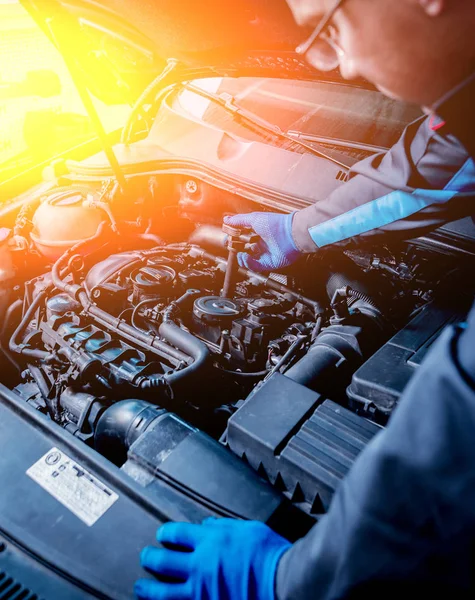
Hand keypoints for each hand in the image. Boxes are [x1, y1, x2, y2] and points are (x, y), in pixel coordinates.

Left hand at [135, 518, 290, 599]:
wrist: (283, 581)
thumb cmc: (270, 555)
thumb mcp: (246, 528)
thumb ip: (223, 527)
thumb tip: (208, 526)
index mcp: (210, 542)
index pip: (176, 534)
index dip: (166, 533)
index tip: (163, 534)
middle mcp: (201, 566)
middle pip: (163, 561)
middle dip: (150, 557)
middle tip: (146, 557)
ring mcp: (201, 592)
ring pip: (163, 592)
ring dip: (148, 588)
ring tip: (141, 586)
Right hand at [224, 212, 300, 272]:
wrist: (290, 233)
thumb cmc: (275, 223)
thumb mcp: (254, 218)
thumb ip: (239, 220)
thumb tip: (226, 220)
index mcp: (260, 234)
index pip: (244, 239)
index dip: (235, 240)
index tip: (228, 239)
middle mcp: (263, 244)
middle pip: (246, 250)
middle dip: (237, 250)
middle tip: (231, 247)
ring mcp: (266, 254)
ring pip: (250, 261)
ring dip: (241, 258)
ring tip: (238, 253)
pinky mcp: (269, 263)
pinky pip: (255, 266)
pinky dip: (248, 263)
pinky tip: (244, 256)